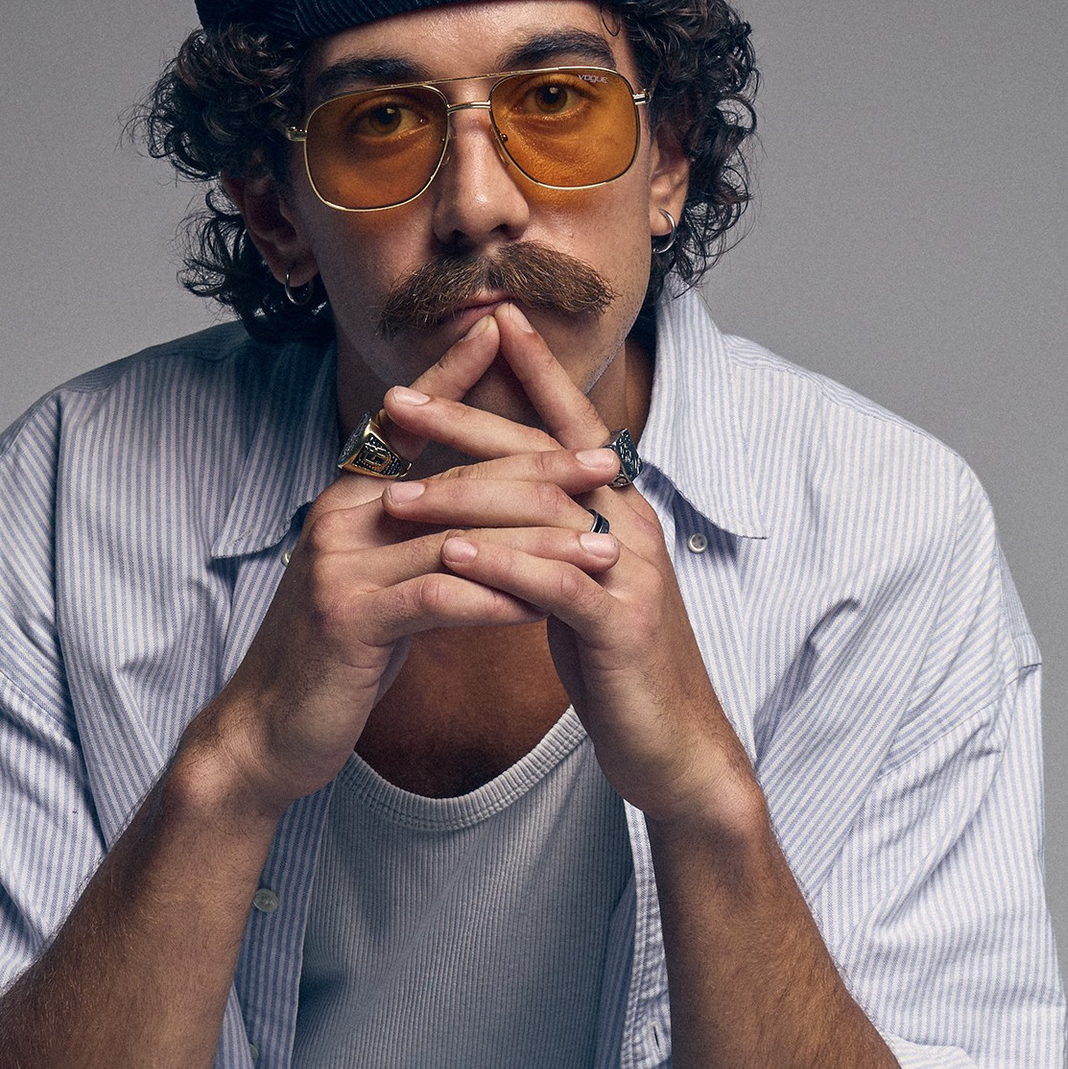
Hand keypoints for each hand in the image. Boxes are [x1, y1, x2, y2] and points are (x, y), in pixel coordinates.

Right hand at [189, 311, 625, 816]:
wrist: (266, 731)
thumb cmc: (334, 661)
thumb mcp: (376, 585)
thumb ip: (413, 540)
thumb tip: (470, 512)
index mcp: (348, 500)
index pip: (407, 421)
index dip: (452, 374)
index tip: (503, 329)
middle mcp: (340, 518)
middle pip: (455, 479)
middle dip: (539, 469)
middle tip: (606, 462)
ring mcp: (340, 565)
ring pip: (458, 537)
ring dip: (538, 544)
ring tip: (602, 547)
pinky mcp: (349, 617)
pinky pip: (439, 595)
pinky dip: (496, 597)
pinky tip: (544, 606)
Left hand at [370, 303, 757, 832]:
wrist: (672, 745)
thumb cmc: (618, 668)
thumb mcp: (579, 588)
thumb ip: (552, 537)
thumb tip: (507, 498)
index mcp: (619, 509)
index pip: (570, 424)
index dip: (532, 372)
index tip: (486, 323)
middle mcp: (630, 525)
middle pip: (541, 456)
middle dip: (465, 423)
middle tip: (396, 398)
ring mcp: (629, 573)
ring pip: (540, 515)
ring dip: (462, 499)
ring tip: (395, 495)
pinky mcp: (618, 626)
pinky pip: (552, 586)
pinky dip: (500, 568)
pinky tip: (450, 559)